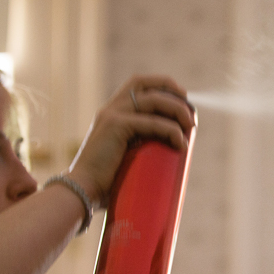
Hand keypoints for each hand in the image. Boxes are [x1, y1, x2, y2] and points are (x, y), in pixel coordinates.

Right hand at [68, 75, 195, 206]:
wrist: (83, 190)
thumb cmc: (106, 181)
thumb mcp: (126, 156)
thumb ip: (141, 147)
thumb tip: (172, 152)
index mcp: (113, 111)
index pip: (139, 83)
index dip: (163, 84)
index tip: (184, 98)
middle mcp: (111, 107)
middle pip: (146, 84)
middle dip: (173, 93)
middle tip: (191, 114)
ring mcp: (112, 114)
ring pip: (152, 100)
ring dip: (177, 110)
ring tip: (190, 127)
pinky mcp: (115, 126)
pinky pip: (151, 122)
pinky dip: (170, 130)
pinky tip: (180, 143)